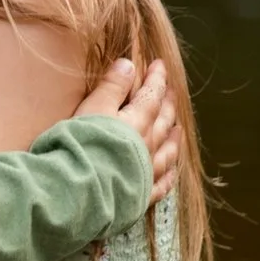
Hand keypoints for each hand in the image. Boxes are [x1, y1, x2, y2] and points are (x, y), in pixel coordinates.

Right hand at [78, 57, 180, 203]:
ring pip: (167, 152)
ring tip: (179, 130)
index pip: (152, 95)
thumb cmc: (82, 144)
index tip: (159, 64)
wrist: (80, 189)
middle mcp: (148, 145)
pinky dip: (169, 176)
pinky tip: (172, 172)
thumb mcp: (93, 108)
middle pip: (163, 121)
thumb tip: (129, 64)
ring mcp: (147, 171)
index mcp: (137, 121)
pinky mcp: (141, 195)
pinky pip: (162, 184)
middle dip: (168, 104)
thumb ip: (112, 87)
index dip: (156, 78)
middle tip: (172, 93)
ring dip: (173, 139)